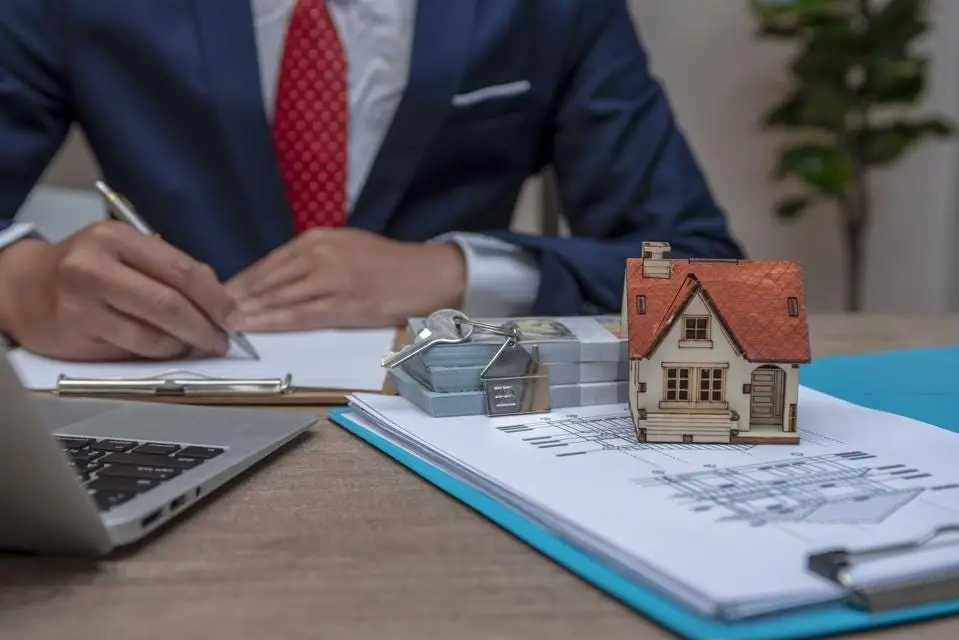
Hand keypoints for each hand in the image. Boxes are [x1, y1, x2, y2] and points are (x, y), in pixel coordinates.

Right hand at [0, 221, 236, 360]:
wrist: (24, 288)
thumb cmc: (87, 269)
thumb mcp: (126, 252)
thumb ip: (170, 270)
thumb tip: (221, 302)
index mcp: (117, 238)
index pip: (181, 270)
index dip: (215, 298)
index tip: (234, 317)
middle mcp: (95, 267)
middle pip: (170, 304)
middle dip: (206, 327)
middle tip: (223, 340)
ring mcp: (82, 303)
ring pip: (153, 334)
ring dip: (185, 346)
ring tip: (198, 346)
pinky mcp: (76, 334)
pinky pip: (133, 352)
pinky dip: (160, 355)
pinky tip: (169, 351)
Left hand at [226, 228, 465, 330]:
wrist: (429, 275)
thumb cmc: (389, 265)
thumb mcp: (345, 248)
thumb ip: (311, 260)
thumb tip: (276, 279)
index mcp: (317, 238)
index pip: (268, 263)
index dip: (240, 282)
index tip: (218, 297)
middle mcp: (320, 254)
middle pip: (267, 279)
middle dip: (236, 298)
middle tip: (208, 314)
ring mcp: (331, 279)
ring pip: (279, 298)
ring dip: (248, 312)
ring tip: (221, 324)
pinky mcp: (344, 304)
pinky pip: (301, 315)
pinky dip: (274, 322)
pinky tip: (254, 328)